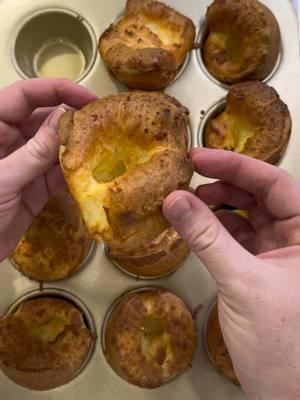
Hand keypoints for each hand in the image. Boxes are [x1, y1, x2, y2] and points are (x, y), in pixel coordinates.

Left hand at [0, 79, 96, 260]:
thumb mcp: (4, 178)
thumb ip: (36, 151)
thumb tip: (66, 116)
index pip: (23, 96)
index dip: (56, 90)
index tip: (87, 97)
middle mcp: (8, 141)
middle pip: (44, 119)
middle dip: (72, 119)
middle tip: (104, 123)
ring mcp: (23, 165)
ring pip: (54, 147)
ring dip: (77, 146)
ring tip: (105, 144)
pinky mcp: (35, 188)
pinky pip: (57, 174)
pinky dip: (74, 172)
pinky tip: (92, 170)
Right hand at [163, 148, 299, 399]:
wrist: (286, 392)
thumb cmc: (283, 343)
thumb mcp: (242, 282)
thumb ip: (207, 238)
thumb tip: (175, 200)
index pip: (274, 183)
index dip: (236, 166)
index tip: (199, 157)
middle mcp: (296, 238)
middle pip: (258, 195)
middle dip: (223, 184)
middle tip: (187, 177)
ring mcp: (277, 253)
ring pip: (244, 215)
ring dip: (215, 206)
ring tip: (186, 202)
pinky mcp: (258, 268)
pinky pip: (234, 237)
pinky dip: (213, 228)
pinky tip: (193, 224)